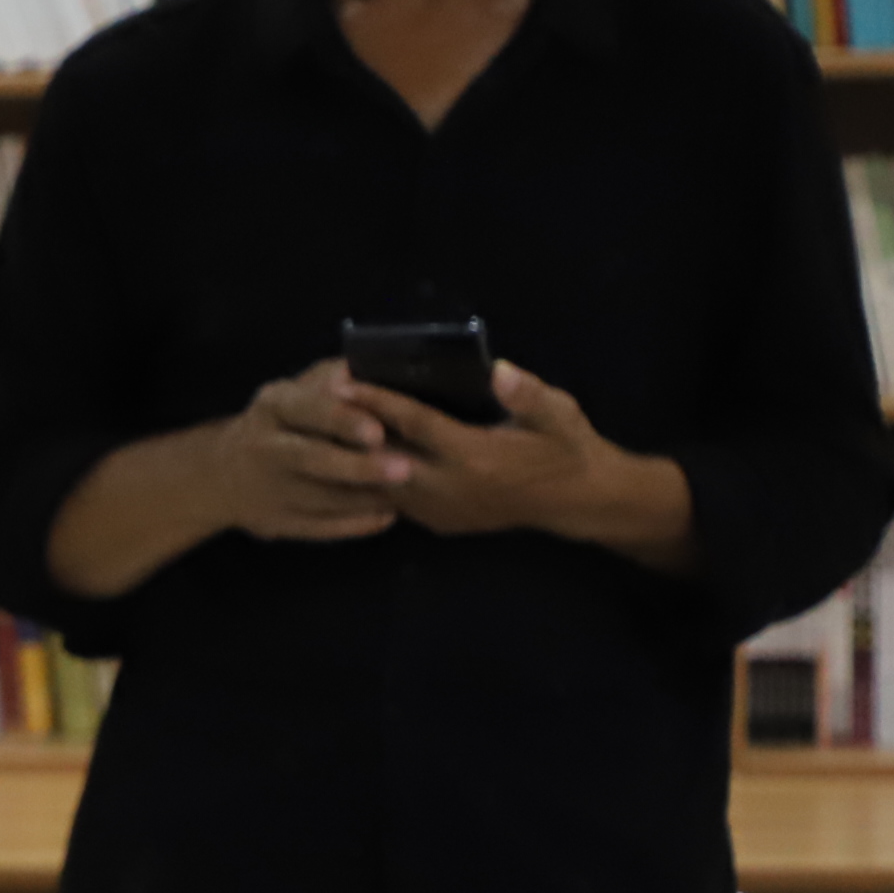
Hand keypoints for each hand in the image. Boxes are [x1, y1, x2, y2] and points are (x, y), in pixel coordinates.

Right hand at [209, 358, 409, 541]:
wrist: (225, 474)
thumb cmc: (279, 423)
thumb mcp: (294, 391)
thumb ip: (327, 379)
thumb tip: (356, 372)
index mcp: (273, 406)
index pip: (308, 410)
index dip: (342, 421)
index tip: (377, 431)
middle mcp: (265, 446)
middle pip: (313, 458)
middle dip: (360, 466)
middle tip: (405, 470)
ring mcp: (268, 488)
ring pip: (321, 498)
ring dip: (366, 498)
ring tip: (405, 494)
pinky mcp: (275, 523)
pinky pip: (319, 527)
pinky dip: (355, 524)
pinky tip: (384, 516)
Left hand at [353, 360, 694, 566]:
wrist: (576, 501)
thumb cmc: (567, 449)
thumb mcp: (558, 415)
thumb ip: (527, 394)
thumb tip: (498, 370)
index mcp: (474, 456)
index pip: (415, 424)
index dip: (378, 402)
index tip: (345, 381)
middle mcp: (449, 487)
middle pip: (383, 458)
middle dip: (350, 432)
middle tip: (317, 404)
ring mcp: (441, 509)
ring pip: (380, 485)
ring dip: (352, 459)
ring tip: (322, 429)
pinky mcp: (439, 523)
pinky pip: (392, 501)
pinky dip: (369, 482)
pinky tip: (348, 459)